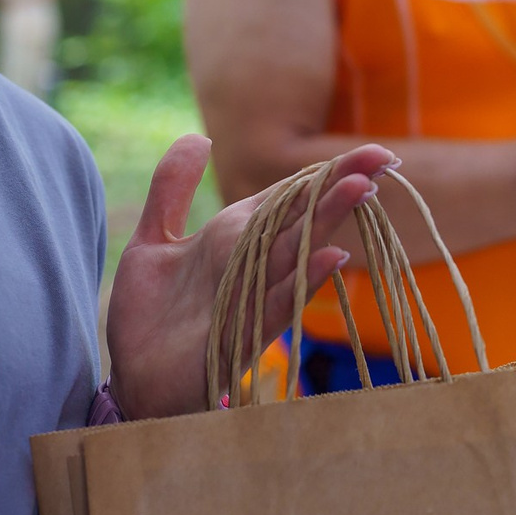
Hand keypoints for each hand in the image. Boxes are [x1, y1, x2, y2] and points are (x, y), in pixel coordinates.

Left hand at [105, 136, 390, 419]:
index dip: (325, 172)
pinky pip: (279, 303)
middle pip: (302, 216)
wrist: (132, 378)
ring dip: (328, 220)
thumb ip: (172, 188)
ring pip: (296, 251)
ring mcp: (250, 297)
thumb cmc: (147, 316)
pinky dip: (304, 281)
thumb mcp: (152, 239)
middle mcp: (250, 262)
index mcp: (234, 236)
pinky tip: (332, 256)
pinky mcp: (242, 334)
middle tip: (382, 156)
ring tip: (361, 188)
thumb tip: (199, 135)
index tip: (372, 151)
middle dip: (339, 186)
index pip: (288, 195)